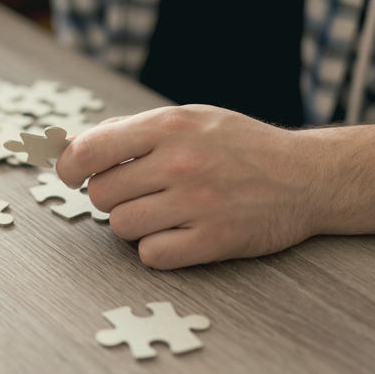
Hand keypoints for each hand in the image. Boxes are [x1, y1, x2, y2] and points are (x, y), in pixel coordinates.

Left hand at [56, 105, 322, 269]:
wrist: (307, 175)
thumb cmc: (237, 145)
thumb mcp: (186, 118)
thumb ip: (127, 131)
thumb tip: (67, 147)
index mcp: (169, 125)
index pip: (88, 150)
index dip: (68, 167)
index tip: (71, 175)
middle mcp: (181, 162)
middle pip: (101, 194)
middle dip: (111, 196)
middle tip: (139, 192)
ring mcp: (199, 202)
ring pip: (121, 227)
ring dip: (133, 223)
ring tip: (162, 211)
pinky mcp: (214, 240)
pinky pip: (151, 255)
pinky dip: (157, 249)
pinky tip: (177, 233)